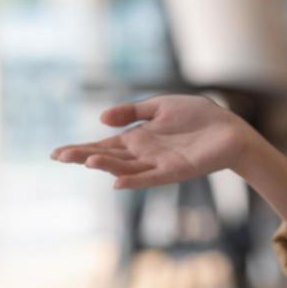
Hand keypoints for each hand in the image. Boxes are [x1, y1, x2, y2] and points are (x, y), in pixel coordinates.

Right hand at [49, 94, 256, 189]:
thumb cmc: (198, 117)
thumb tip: (101, 118)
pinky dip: (134, 181)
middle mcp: (143, 154)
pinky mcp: (175, 171)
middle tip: (60, 156)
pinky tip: (117, 182)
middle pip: (108, 157)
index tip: (56, 153)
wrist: (231, 129)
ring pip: (125, 168)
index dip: (80, 149)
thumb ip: (132, 111)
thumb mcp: (160, 106)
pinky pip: (150, 178)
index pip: (103, 145)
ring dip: (106, 165)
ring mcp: (157, 164)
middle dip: (84, 156)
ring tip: (86, 161)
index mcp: (137, 138)